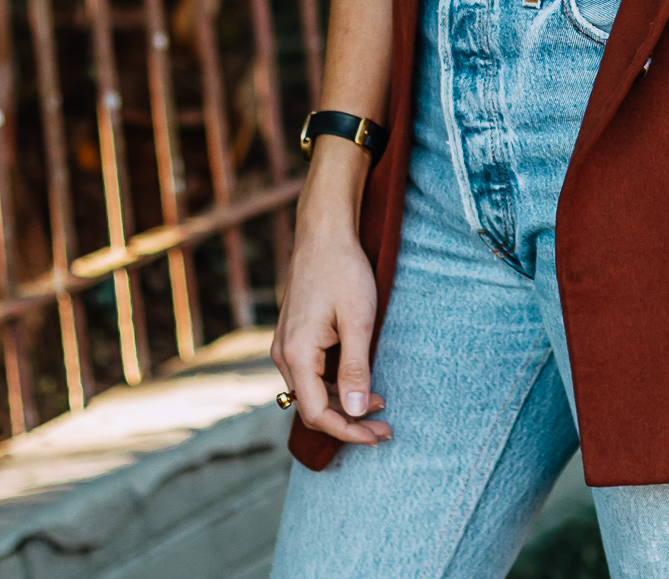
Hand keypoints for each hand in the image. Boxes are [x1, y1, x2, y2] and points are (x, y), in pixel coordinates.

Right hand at [271, 194, 390, 445]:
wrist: (324, 232)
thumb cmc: (343, 270)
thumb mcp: (359, 320)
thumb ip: (355, 368)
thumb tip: (353, 413)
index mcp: (296, 354)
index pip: (317, 414)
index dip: (348, 431)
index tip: (379, 436)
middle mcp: (283, 355)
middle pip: (312, 408)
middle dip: (348, 422)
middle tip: (384, 428)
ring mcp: (285, 345)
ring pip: (311, 392)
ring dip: (342, 404)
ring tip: (379, 403)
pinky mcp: (293, 336)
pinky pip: (310, 374)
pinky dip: (334, 385)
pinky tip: (359, 382)